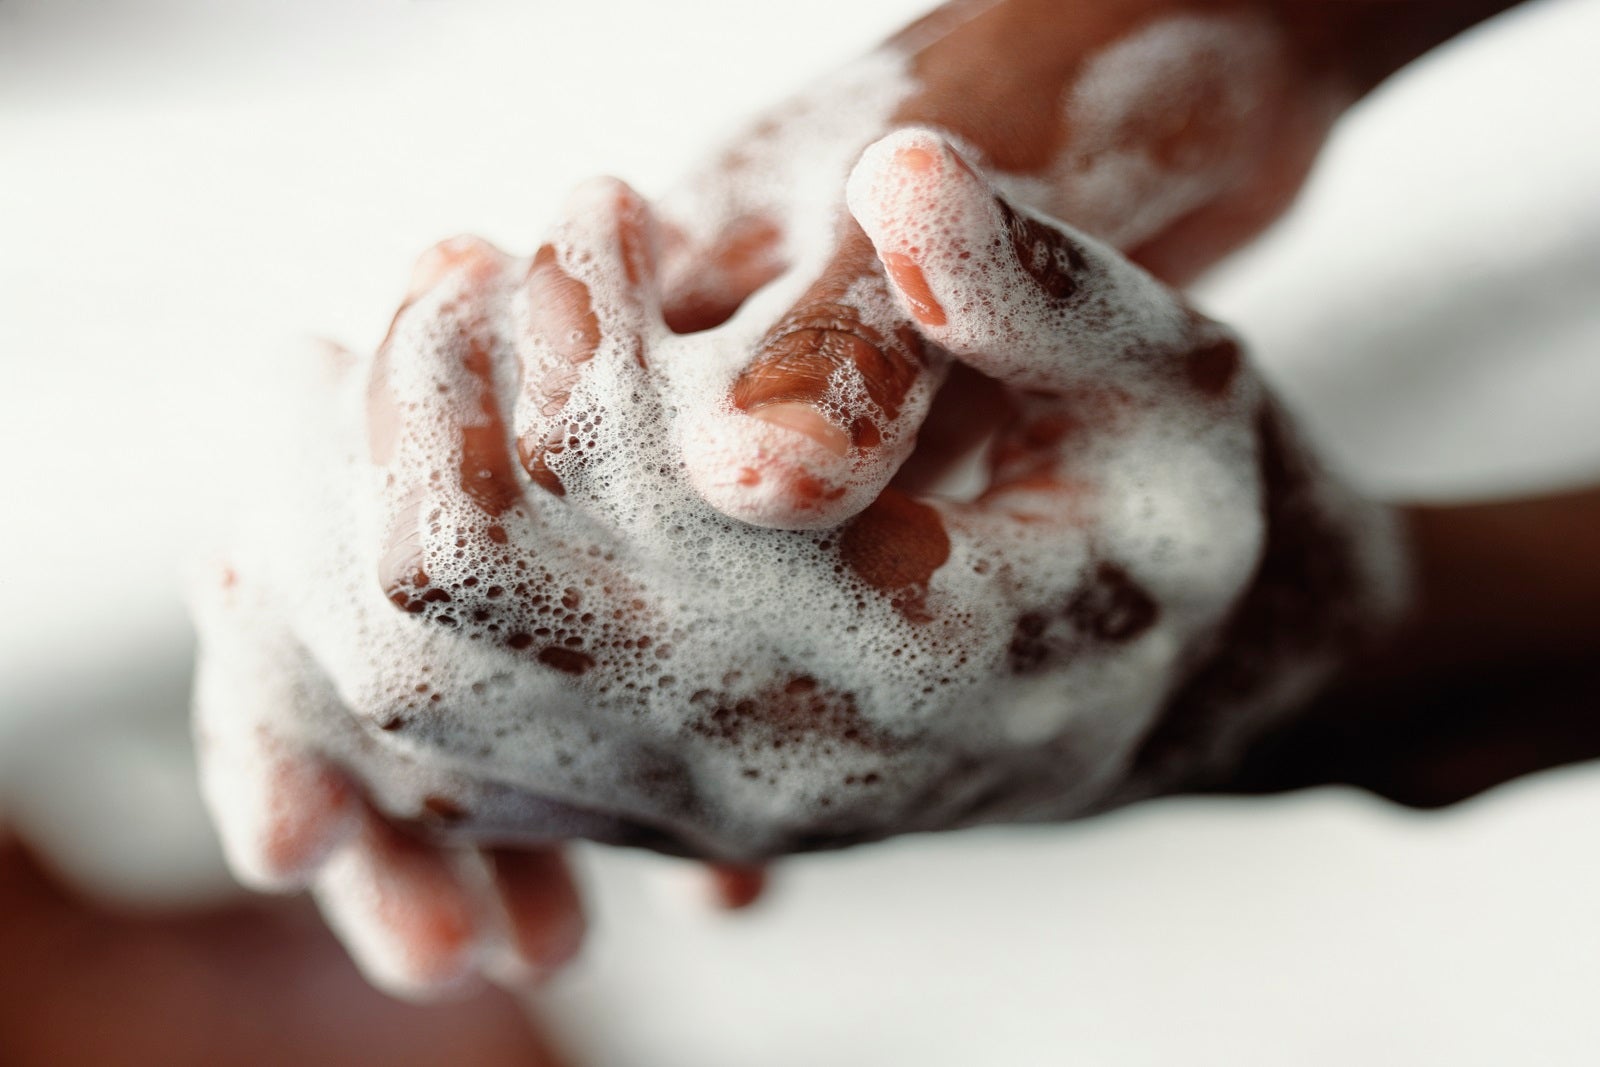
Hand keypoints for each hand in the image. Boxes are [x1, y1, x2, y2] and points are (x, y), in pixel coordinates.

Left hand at [192, 126, 1396, 994]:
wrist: (1193, 693)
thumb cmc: (1184, 521)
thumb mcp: (1172, 382)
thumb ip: (1038, 292)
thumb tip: (903, 183)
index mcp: (913, 649)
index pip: (631, 490)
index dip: (575, 317)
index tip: (613, 207)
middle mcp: (780, 756)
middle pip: (462, 595)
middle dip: (428, 385)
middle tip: (479, 260)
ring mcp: (706, 801)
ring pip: (419, 682)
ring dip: (376, 487)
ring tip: (441, 339)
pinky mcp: (663, 801)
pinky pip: (451, 734)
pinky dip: (393, 594)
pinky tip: (442, 459)